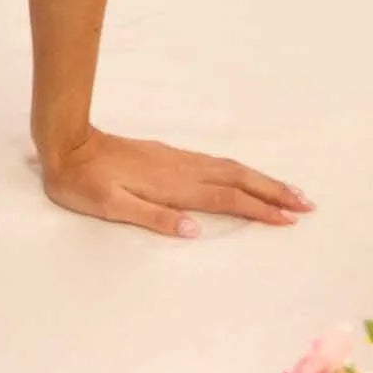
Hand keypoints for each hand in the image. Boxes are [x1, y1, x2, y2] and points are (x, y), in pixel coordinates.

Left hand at [37, 126, 315, 238]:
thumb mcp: (109, 206)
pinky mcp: (168, 155)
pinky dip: (239, 172)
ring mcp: (175, 159)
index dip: (259, 209)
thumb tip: (194, 230)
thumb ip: (151, 217)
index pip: (225, 199)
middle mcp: (180, 169)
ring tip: (288, 191)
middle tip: (307, 203)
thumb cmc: (83, 182)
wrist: (65, 143)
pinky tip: (243, 177)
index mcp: (171, 185)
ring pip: (229, 168)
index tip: (290, 219)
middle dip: (273, 191)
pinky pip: (215, 163)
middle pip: (237, 179)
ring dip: (261, 179)